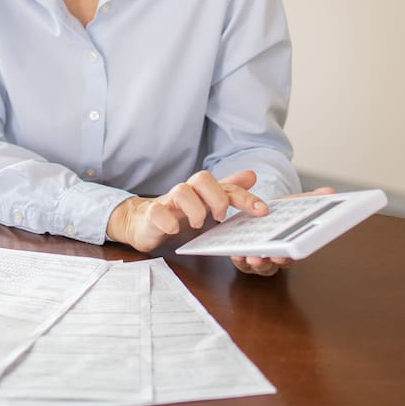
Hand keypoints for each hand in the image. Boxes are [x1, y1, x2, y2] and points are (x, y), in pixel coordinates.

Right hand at [106, 169, 264, 252]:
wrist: (142, 220)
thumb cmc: (178, 212)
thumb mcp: (206, 203)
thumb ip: (228, 190)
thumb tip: (252, 175)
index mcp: (202, 191)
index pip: (226, 187)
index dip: (245, 196)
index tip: (262, 210)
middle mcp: (186, 192)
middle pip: (202, 178)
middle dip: (217, 197)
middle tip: (220, 217)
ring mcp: (167, 202)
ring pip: (180, 190)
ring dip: (194, 209)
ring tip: (198, 225)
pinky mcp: (151, 214)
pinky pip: (157, 211)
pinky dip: (167, 221)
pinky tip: (175, 231)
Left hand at [230, 186, 337, 276]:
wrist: (255, 212)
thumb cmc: (276, 212)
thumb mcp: (292, 203)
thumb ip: (309, 199)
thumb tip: (330, 191)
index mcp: (288, 245)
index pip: (291, 254)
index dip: (289, 255)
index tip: (284, 253)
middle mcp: (274, 256)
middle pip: (275, 265)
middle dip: (273, 262)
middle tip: (271, 256)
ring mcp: (258, 259)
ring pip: (258, 267)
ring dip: (256, 263)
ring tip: (251, 256)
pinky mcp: (242, 258)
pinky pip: (241, 264)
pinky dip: (239, 259)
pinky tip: (236, 253)